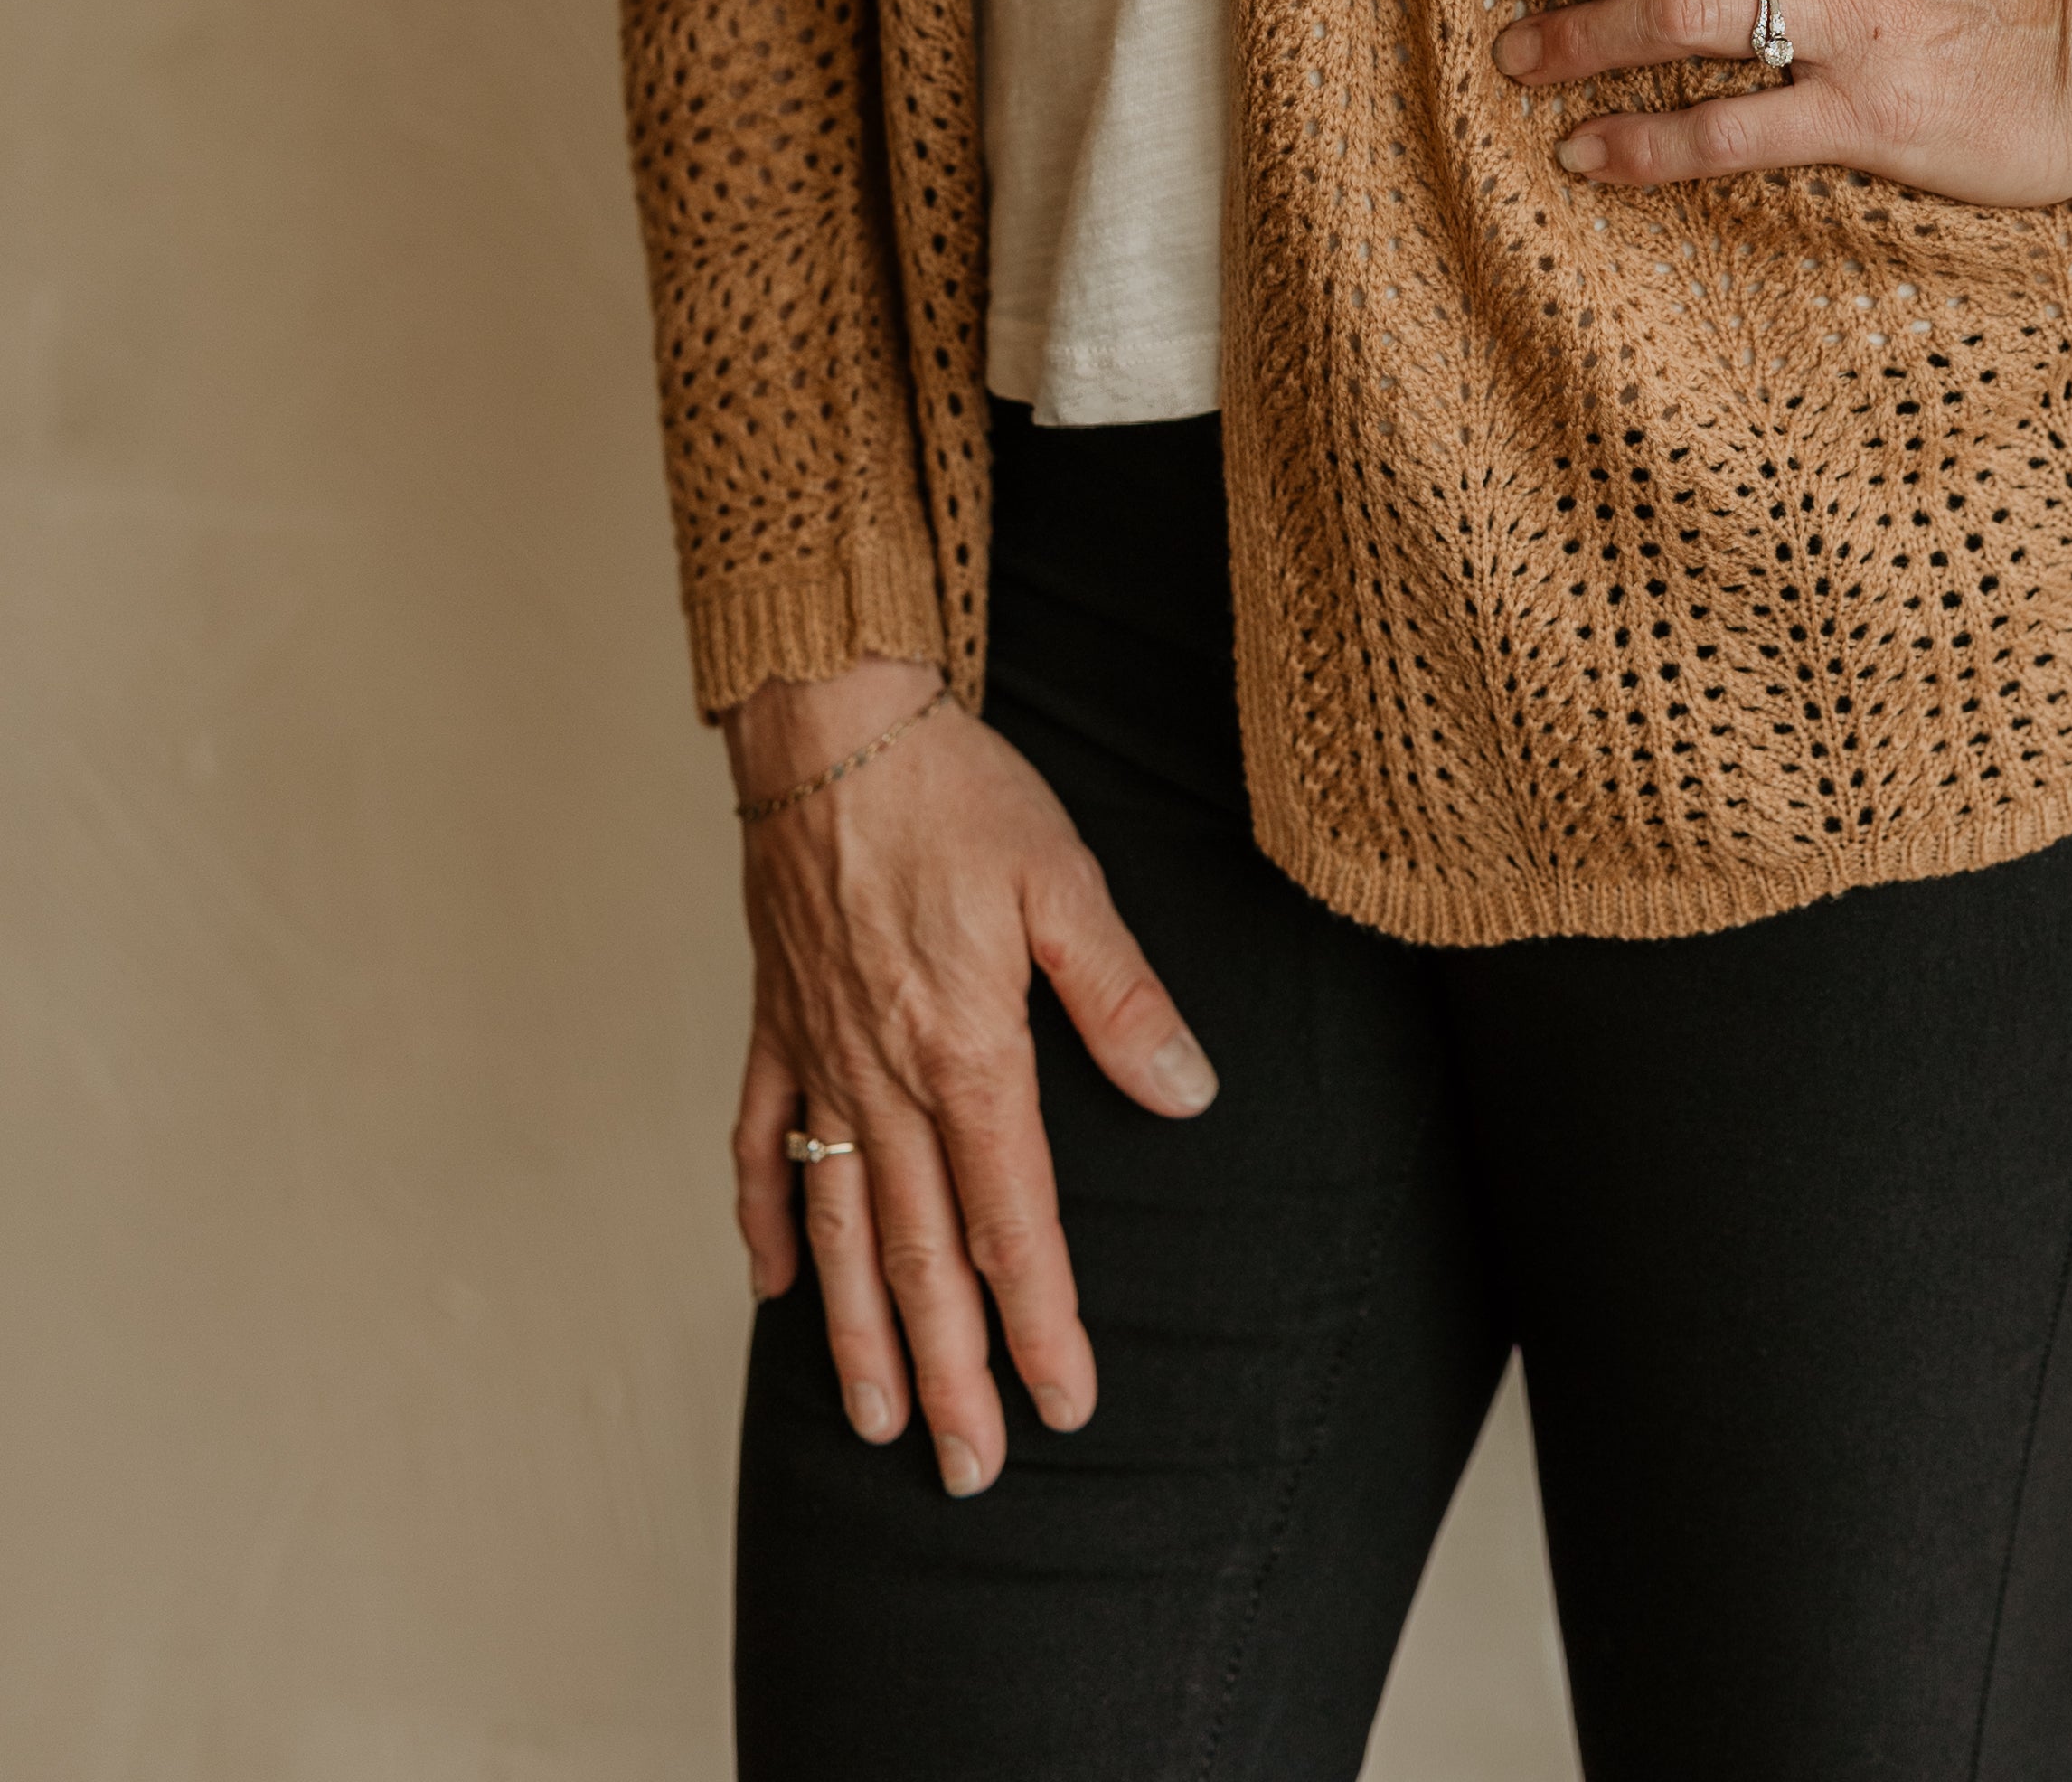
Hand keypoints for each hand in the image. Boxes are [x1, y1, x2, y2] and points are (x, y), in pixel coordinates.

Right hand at [722, 660, 1215, 1498]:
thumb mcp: (1066, 881)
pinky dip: (764, 1222)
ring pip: (839, 1228)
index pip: (1013, 1221)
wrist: (828, 724)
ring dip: (857, 1334)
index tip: (1064, 1404)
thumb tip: (1186, 1092)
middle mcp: (885, 1078)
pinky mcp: (775, 1025)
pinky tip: (776, 1287)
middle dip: (949, 1374)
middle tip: (969, 1472)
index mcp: (968, 1053)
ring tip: (873, 1423)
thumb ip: (1122, 996)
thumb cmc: (956, 791)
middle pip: (921, 1256)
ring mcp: (818, 1059)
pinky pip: (760, 1144)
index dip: (1042, 1321)